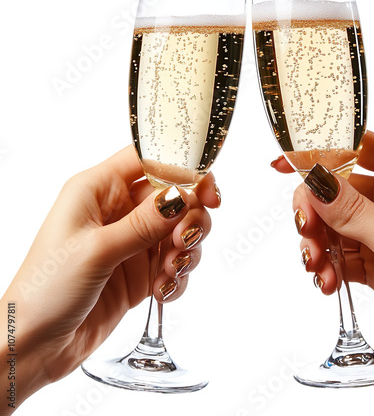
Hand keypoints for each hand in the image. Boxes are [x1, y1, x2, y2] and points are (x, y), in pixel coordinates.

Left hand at [0, 146, 219, 410]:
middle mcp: (119, 210)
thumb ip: (144, 223)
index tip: (208, 194)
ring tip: (169, 272)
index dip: (184, 169)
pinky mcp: (141, 270)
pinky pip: (175, 262)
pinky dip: (178, 276)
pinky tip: (161, 291)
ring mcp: (132, 240)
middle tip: (184, 241)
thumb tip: (182, 196)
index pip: (150, 159)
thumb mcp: (96, 250)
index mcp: (99, 189)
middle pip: (175, 196)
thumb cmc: (46, 289)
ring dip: (186, 250)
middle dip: (190, 218)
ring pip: (181, 229)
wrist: (34, 346)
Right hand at [273, 131, 373, 413]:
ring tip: (317, 268)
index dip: (320, 150)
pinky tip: (328, 283)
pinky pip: (336, 251)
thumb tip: (313, 181)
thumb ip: (349, 209)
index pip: (356, 146)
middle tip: (306, 231)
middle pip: (335, 188)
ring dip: (317, 244)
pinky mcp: (372, 256)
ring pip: (331, 222)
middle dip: (314, 211)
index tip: (284, 164)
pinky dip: (326, 265)